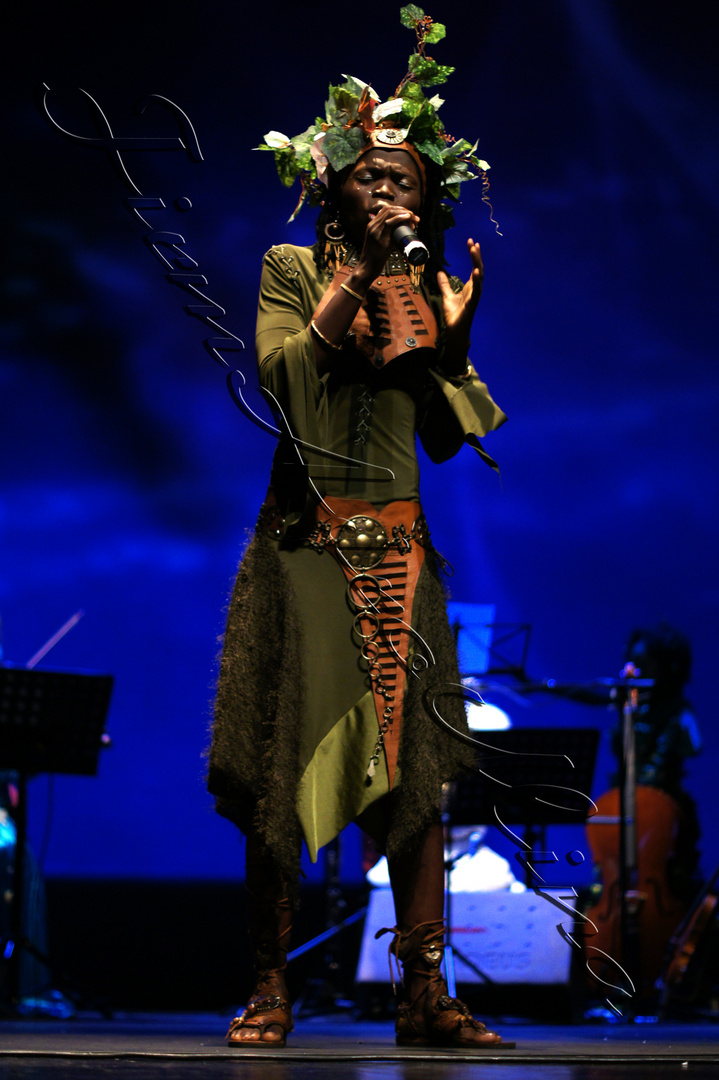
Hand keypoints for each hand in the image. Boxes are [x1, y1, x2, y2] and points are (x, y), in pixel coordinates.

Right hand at [355, 204, 420, 282]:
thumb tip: (402, 236)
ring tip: (414, 219)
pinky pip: (390, 222)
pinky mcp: (378, 236)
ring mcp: (374, 230)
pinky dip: (400, 218)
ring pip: (390, 213)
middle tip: (414, 218)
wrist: (367, 268)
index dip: (399, 210)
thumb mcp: (382, 244)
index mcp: (372, 225)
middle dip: (404, 210)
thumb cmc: (375, 258)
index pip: (386, 209)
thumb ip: (390, 238)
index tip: (409, 216)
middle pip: (389, 209)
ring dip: (404, 213)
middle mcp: (372, 225)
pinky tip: (407, 217)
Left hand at [436, 238, 483, 370]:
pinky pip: (477, 290)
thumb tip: (439, 272)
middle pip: (478, 268)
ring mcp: (475, 296)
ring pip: (479, 276)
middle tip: (473, 242)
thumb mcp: (446, 295)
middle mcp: (475, 289)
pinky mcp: (472, 303)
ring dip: (477, 263)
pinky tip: (476, 271)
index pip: (474, 267)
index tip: (471, 242)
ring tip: (474, 250)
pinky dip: (477, 280)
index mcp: (471, 286)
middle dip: (476, 255)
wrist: (455, 330)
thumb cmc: (454, 315)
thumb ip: (444, 284)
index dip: (473, 255)